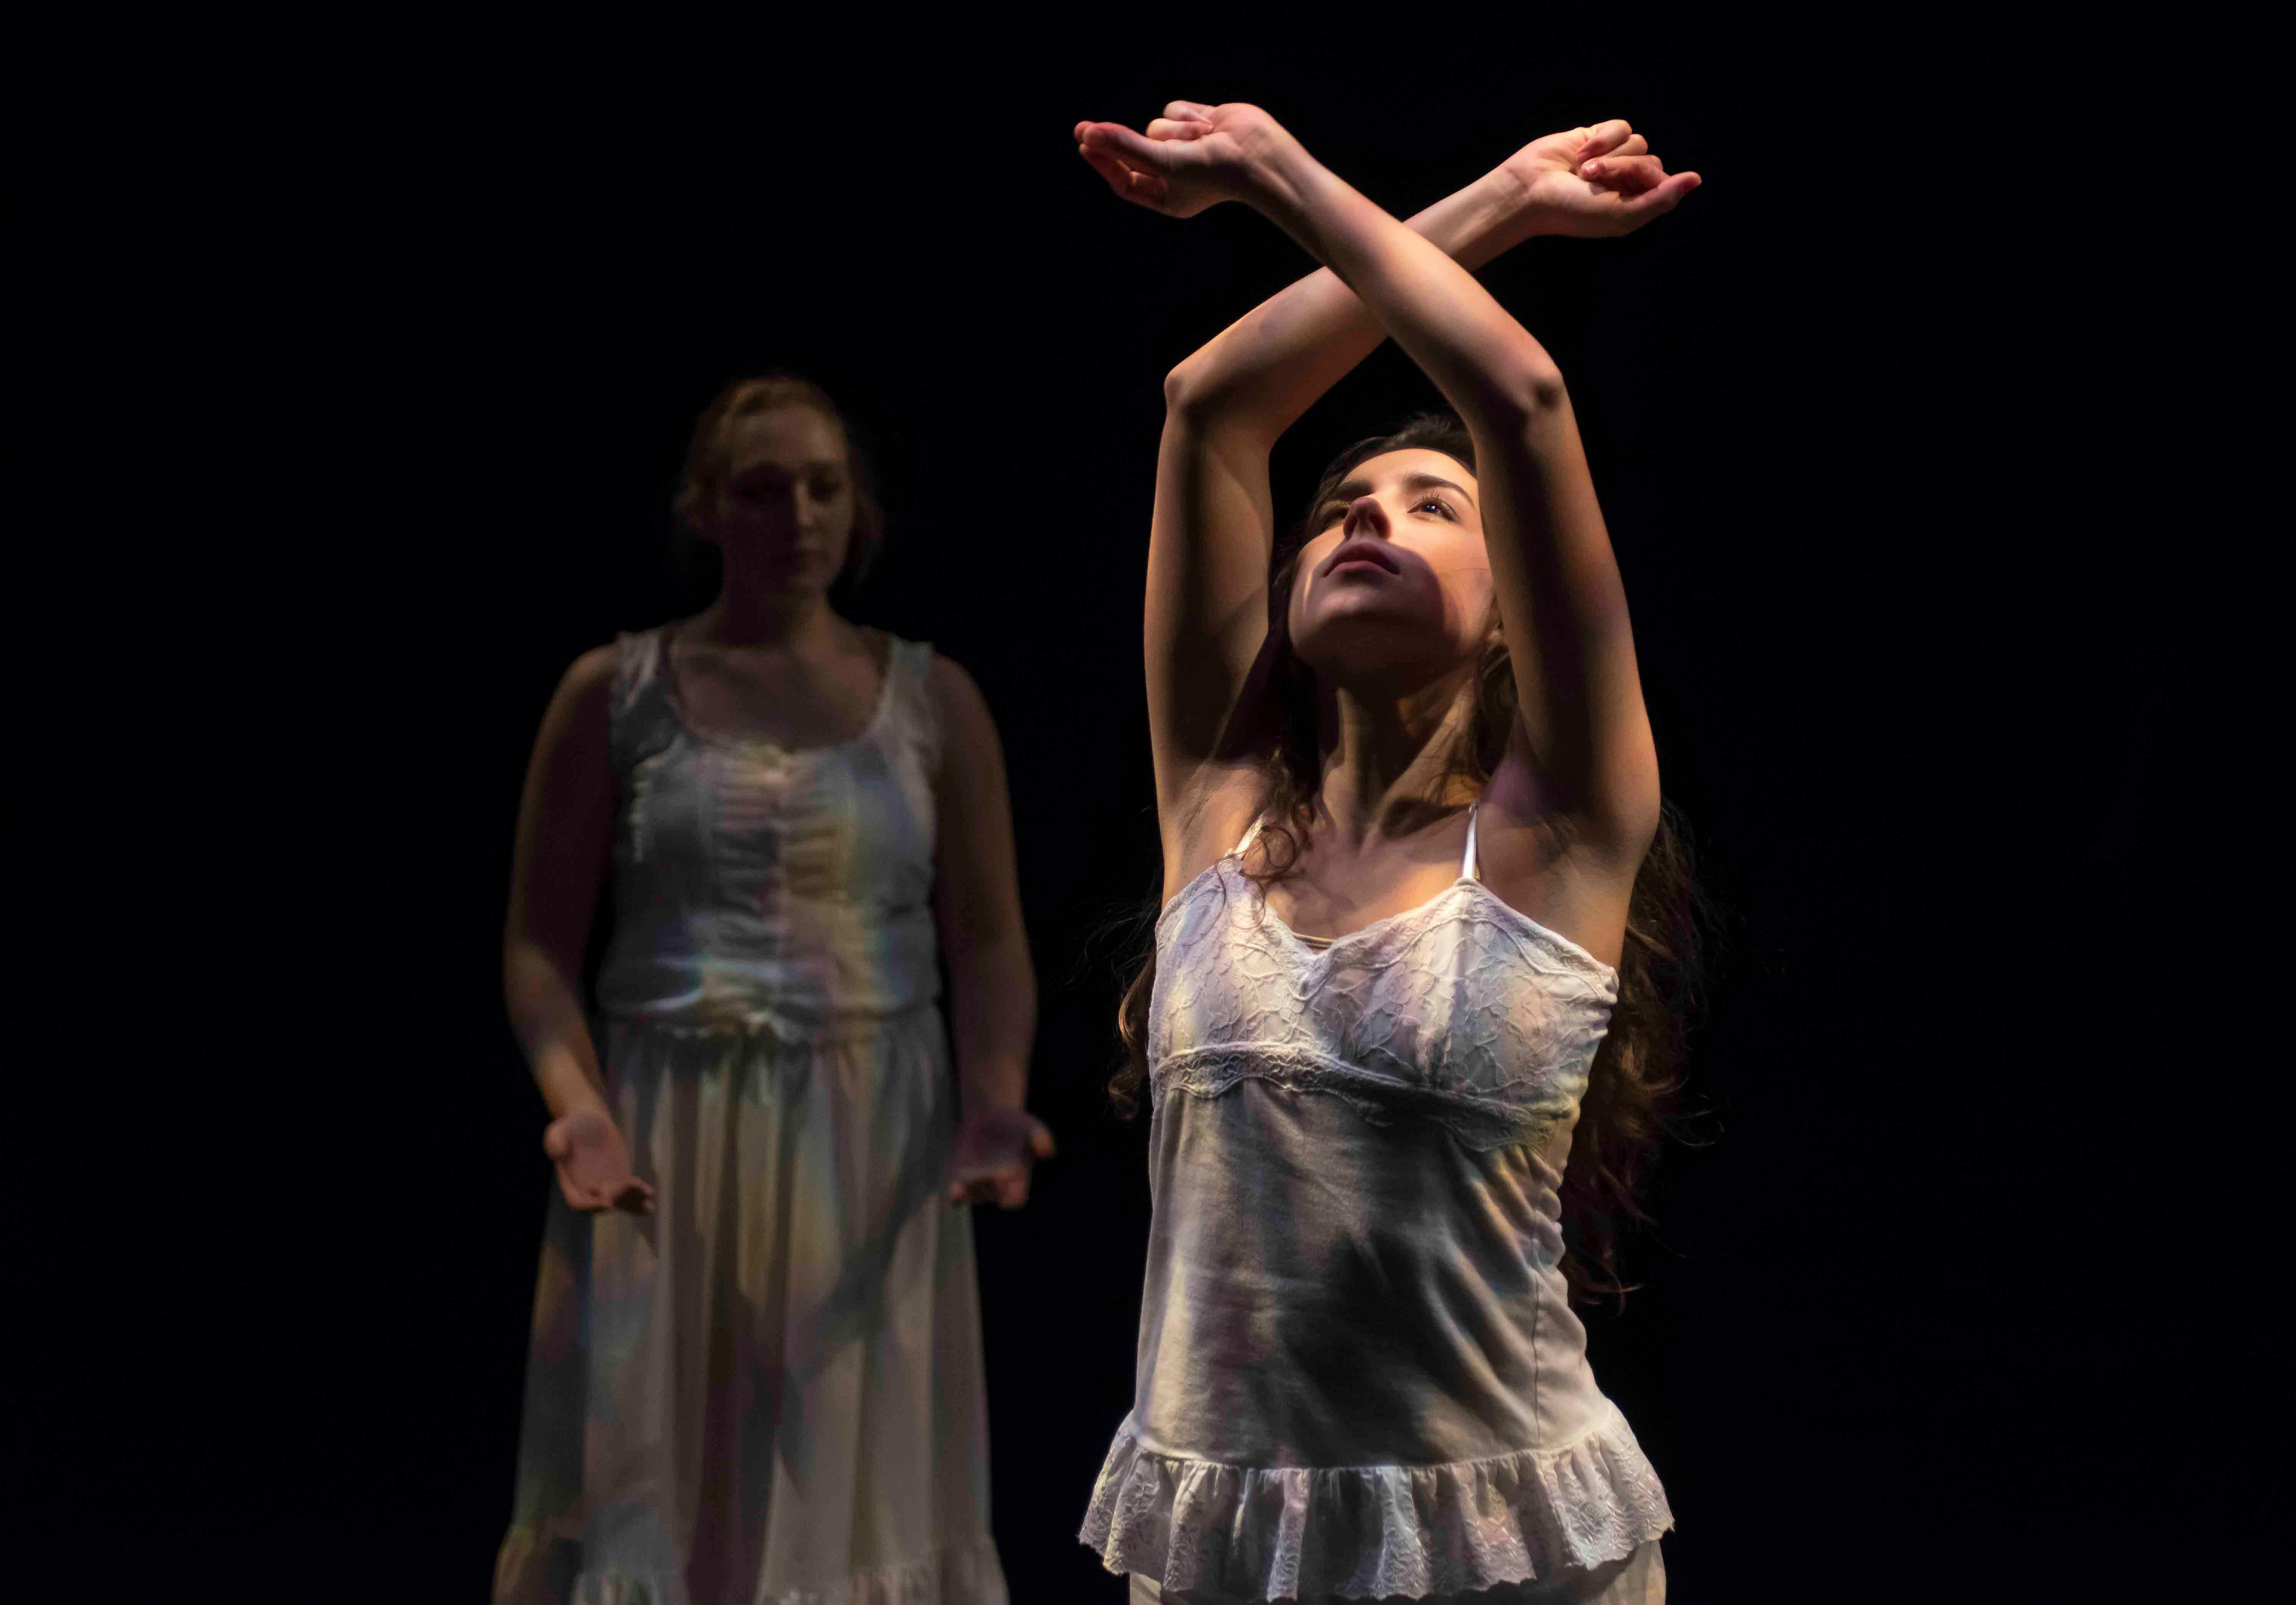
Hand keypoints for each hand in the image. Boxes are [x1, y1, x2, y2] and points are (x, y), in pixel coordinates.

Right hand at [543, 1107, 655, 1213]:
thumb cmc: (571, 1126)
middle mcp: (588, 1189)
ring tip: (645, 1191)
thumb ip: (555, 1140)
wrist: (590, 1122)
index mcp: (570, 1182)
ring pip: (619, 1202)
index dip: (591, 1205)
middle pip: (603, 1204)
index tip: (606, 1202)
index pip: (578, 1202)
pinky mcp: (620, 1180)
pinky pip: (629, 1195)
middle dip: (617, 1198)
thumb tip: (557, 1151)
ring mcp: (606, 1187)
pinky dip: (639, 1199)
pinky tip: (650, 1198)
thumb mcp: (559, 1130)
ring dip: (632, 1200)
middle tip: (629, 1186)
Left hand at [946, 1105, 1054, 1208]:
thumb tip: (1047, 1153)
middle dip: (988, 1185)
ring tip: (964, 1179)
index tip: (1012, 1174)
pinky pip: (957, 1194)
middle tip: (989, 1171)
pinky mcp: (960, 1179)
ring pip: (973, 1195)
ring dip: (970, 1188)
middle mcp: (998, 1188)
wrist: (990, 1118)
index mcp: (1018, 1181)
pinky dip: (956, 1193)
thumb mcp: (1030, 1127)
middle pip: (991, 1196)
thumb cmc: (1015, 1126)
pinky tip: (955, 1187)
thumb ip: (1040, 1137)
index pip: (1015, 1200)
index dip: (1013, 1194)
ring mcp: (978, 1185)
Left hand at [1074, 101, 1294, 217]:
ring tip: (1201, 138)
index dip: (1103, 161)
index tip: (1083, 143)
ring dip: (1175, 129)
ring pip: (1155, 127)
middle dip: (1123, 140)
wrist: (1259, 155)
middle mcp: (1172, 172)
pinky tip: (1209, 124)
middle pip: (1134, 148)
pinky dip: (1187, 115)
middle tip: (1084, 130)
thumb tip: (1089, 135)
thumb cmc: (1214, 172)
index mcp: (1165, 195)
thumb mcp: (1164, 162)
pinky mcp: (1195, 124)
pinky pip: (1172, 110)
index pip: (1124, 179)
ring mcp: (1183, 148)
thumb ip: (1125, 147)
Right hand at [1501, 119, 1700, 238]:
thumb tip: (1696, 179)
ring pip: (1638, 142)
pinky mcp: (1598, 138)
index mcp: (1635, 205)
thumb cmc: (1571, 211)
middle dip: (1624, 168)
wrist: (1528, 192)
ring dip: (1609, 155)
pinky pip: (1620, 127)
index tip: (1623, 190)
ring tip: (1582, 170)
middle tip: (1592, 180)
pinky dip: (1602, 139)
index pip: (1665, 184)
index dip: (1649, 183)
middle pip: (1652, 162)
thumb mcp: (1621, 214)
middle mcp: (1627, 182)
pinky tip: (1580, 154)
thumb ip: (1661, 199)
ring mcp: (1613, 159)